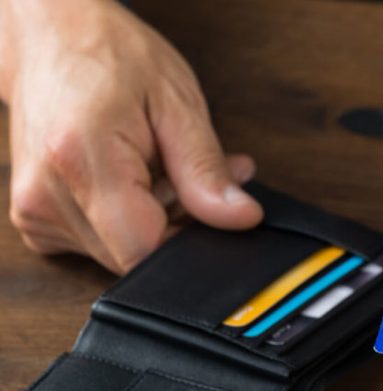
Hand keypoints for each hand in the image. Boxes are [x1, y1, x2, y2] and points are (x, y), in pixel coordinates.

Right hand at [0, 0, 261, 273]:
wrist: (52, 39)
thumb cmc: (111, 56)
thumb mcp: (177, 104)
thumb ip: (206, 170)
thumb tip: (241, 218)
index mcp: (80, 158)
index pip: (143, 250)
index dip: (188, 242)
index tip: (211, 213)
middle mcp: (46, 195)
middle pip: (135, 253)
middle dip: (180, 222)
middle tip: (197, 175)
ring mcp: (35, 211)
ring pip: (122, 250)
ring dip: (158, 217)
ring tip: (169, 166)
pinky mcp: (37, 218)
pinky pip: (101, 240)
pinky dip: (131, 216)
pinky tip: (140, 178)